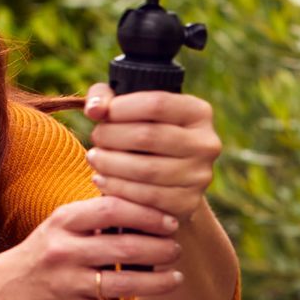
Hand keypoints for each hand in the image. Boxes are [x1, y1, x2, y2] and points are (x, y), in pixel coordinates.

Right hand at [0, 195, 186, 299]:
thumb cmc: (37, 257)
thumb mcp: (55, 228)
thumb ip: (92, 218)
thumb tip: (143, 206)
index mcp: (61, 223)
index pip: (113, 210)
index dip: (148, 214)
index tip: (170, 221)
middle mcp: (63, 252)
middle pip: (126, 247)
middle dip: (162, 248)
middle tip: (176, 249)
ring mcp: (67, 285)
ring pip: (128, 282)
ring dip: (162, 280)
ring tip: (177, 276)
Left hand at [84, 85, 221, 225]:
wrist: (163, 180)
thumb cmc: (139, 132)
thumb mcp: (126, 108)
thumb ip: (104, 97)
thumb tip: (94, 109)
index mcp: (197, 112)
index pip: (156, 103)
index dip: (120, 108)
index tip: (99, 115)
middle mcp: (206, 143)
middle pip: (148, 136)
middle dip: (111, 137)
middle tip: (95, 139)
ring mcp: (200, 175)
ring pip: (146, 169)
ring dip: (110, 164)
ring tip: (94, 158)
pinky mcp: (188, 202)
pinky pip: (147, 196)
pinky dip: (117, 188)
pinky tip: (102, 180)